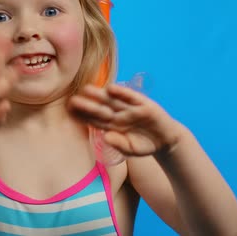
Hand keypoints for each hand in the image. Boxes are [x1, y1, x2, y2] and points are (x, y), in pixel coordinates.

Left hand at [68, 84, 184, 155]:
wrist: (166, 140)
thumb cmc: (144, 144)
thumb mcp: (131, 148)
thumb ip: (119, 144)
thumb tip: (106, 137)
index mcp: (113, 125)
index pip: (95, 120)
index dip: (83, 117)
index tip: (70, 114)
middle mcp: (119, 114)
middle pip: (100, 109)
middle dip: (87, 105)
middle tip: (72, 100)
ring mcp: (130, 108)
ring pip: (112, 101)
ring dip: (100, 95)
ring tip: (86, 89)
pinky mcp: (144, 104)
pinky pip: (131, 97)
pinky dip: (122, 93)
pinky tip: (111, 88)